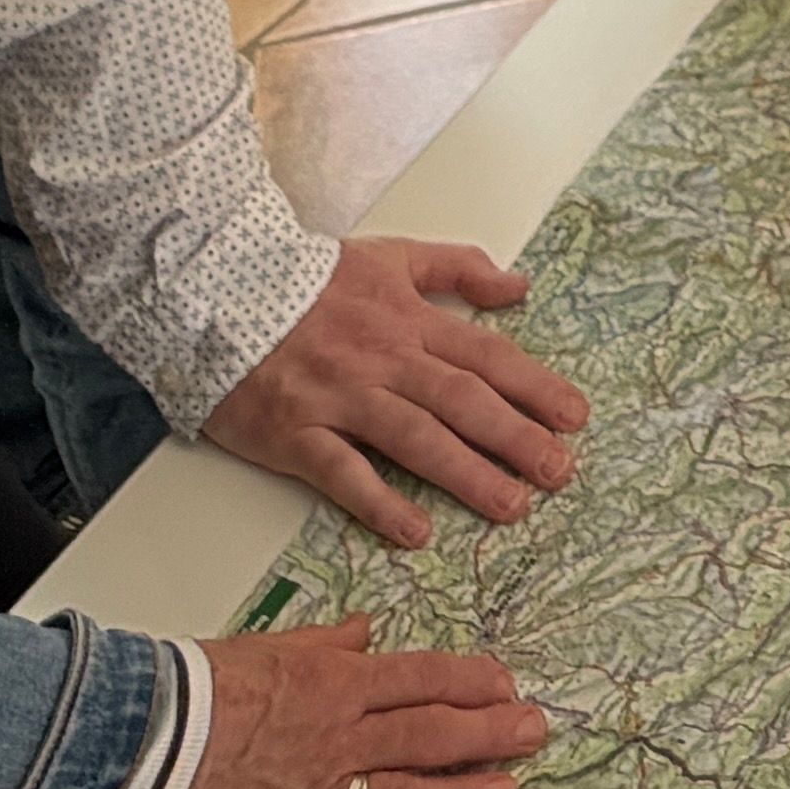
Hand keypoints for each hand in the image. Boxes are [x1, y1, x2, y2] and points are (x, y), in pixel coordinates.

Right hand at [147, 618, 550, 788]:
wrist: (117, 748)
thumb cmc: (178, 693)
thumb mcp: (255, 646)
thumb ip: (318, 645)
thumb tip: (362, 633)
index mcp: (330, 689)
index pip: (422, 681)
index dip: (472, 684)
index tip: (505, 686)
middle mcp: (333, 747)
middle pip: (429, 738)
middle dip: (489, 734)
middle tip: (532, 733)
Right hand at [202, 238, 589, 548]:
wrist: (215, 290)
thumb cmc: (304, 280)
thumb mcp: (388, 256)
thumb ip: (455, 268)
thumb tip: (518, 284)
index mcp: (407, 319)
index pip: (484, 355)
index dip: (533, 386)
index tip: (574, 416)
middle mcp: (382, 359)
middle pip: (461, 400)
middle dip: (515, 436)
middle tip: (559, 472)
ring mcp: (339, 397)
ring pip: (414, 437)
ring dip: (466, 474)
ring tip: (510, 506)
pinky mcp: (295, 431)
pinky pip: (342, 471)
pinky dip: (378, 502)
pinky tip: (415, 531)